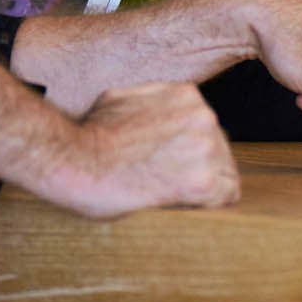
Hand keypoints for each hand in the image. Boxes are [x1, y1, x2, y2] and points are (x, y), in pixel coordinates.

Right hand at [48, 81, 238, 217]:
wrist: (75, 161)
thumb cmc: (89, 136)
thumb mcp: (123, 99)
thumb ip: (152, 105)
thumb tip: (157, 116)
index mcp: (186, 95)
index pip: (207, 128)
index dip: (190, 152)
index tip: (173, 165)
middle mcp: (203, 116)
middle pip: (220, 150)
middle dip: (198, 168)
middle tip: (166, 182)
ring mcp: (206, 148)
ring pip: (224, 174)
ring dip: (202, 187)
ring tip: (168, 193)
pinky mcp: (202, 181)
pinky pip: (227, 196)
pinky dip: (210, 205)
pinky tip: (184, 205)